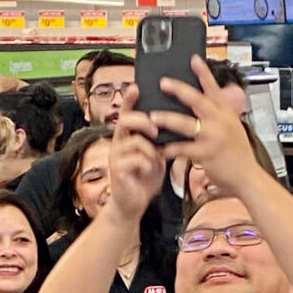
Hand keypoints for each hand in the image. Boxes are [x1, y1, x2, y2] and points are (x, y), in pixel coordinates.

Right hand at [107, 90, 169, 221]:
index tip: (137, 86)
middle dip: (143, 121)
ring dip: (150, 149)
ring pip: (134, 140)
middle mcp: (118, 143)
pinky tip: (150, 170)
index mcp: (127, 137)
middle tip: (155, 129)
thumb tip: (175, 125)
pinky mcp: (118, 170)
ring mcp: (116, 156)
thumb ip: (159, 142)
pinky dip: (147, 163)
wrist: (131, 206)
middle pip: (126, 120)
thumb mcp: (155, 157)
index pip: (127, 113)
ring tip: (156, 159)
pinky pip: (135, 159)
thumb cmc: (143, 179)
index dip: (130, 100)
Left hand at [150, 56, 260, 197]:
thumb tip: (205, 104)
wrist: (248, 177)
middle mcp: (220, 121)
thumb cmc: (239, 154)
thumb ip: (219, 116)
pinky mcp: (206, 154)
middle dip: (178, 89)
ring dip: (167, 119)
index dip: (203, 73)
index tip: (193, 59)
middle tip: (163, 82)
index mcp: (226, 113)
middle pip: (197, 100)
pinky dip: (170, 149)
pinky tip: (160, 149)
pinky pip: (183, 148)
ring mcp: (212, 137)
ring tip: (152, 117)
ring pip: (185, 123)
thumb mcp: (233, 128)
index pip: (214, 88)